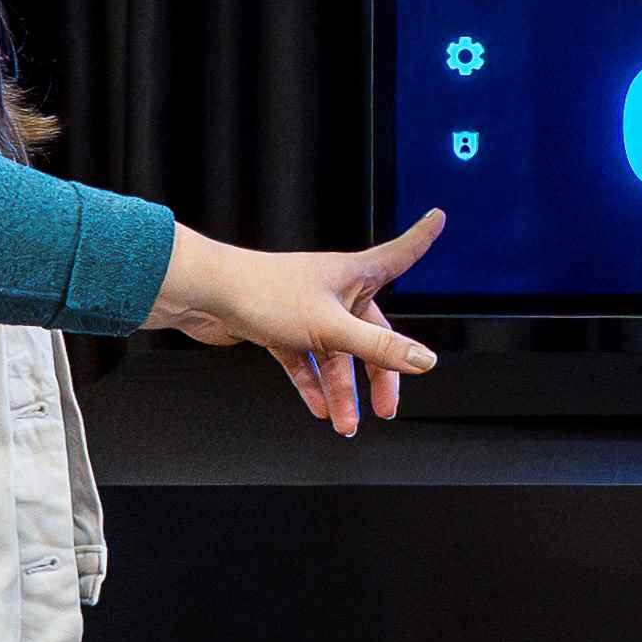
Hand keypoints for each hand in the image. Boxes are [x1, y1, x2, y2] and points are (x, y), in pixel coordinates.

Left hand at [154, 213, 445, 437]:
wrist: (204, 295)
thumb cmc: (263, 292)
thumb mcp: (331, 328)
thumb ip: (379, 348)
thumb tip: (424, 360)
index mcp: (353, 275)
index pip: (399, 254)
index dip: (421, 238)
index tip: (437, 220)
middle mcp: (334, 290)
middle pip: (370, 331)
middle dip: (379, 373)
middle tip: (386, 406)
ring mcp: (306, 310)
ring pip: (335, 354)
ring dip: (341, 390)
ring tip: (345, 422)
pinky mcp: (281, 327)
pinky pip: (305, 360)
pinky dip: (311, 384)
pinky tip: (317, 407)